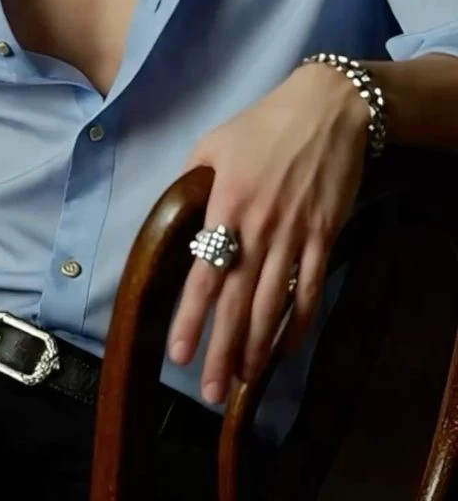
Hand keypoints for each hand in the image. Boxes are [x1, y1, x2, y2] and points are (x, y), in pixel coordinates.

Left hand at [167, 63, 369, 403]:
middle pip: (238, 303)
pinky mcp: (325, 237)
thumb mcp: (212, 144)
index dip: (191, 319)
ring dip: (258, 348)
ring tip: (242, 381)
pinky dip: (298, 325)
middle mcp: (259, 228)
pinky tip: (284, 349)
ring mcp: (295, 236)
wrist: (328, 109)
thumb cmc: (263, 125)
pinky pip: (310, 291)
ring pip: (274, 306)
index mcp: (226, 205)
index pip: (205, 274)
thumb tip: (173, 216)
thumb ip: (190, 183)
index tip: (178, 355)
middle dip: (223, 351)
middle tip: (210, 391)